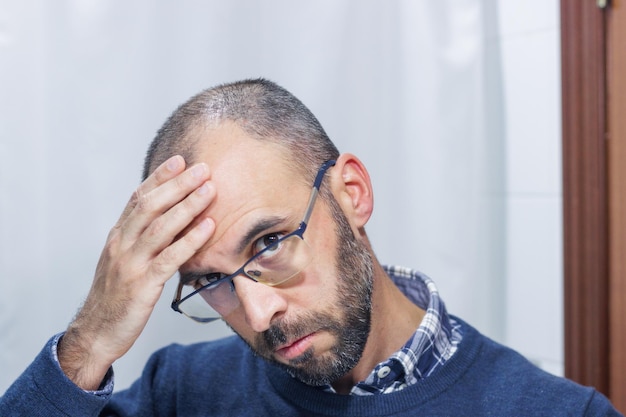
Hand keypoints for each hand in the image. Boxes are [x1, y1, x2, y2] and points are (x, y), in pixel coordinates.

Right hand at [58, 155, 214, 389]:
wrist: (96, 334)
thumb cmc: (115, 297)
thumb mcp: (123, 260)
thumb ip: (140, 238)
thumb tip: (168, 217)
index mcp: (117, 237)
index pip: (138, 198)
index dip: (159, 178)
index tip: (179, 160)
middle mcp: (121, 245)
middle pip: (149, 206)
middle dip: (177, 185)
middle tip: (202, 168)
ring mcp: (130, 264)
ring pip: (160, 228)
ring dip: (187, 206)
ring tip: (209, 189)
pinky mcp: (142, 286)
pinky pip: (170, 258)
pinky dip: (190, 240)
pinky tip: (208, 226)